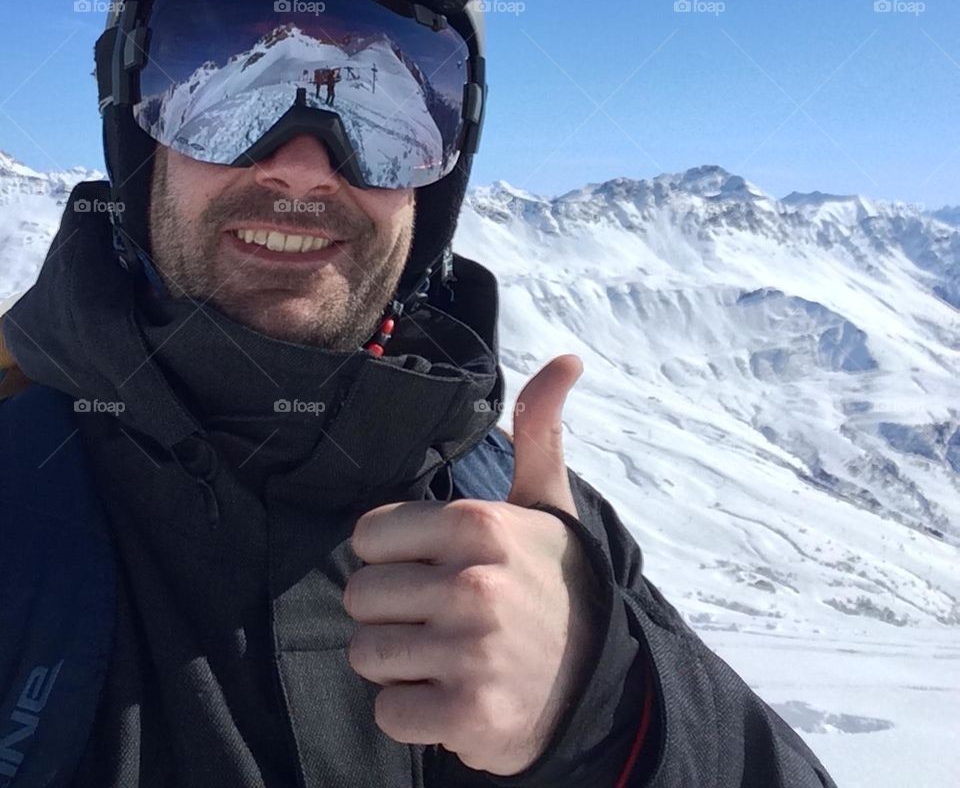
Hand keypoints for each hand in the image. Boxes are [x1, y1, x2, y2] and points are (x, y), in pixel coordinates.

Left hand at [344, 353, 600, 774]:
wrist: (600, 684)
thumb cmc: (554, 583)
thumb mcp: (547, 504)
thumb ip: (539, 429)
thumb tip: (566, 359)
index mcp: (480, 525)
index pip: (369, 536)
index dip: (392, 556)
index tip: (431, 568)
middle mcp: (473, 584)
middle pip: (360, 596)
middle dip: (391, 612)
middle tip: (438, 617)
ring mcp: (471, 652)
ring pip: (366, 653)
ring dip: (398, 663)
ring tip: (444, 655)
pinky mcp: (467, 715)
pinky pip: (387, 713)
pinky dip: (412, 714)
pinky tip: (451, 696)